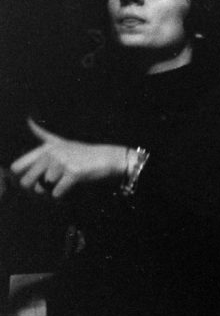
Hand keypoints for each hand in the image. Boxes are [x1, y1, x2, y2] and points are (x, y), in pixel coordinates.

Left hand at [10, 119, 126, 197]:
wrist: (107, 158)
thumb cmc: (83, 153)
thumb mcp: (61, 141)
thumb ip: (43, 134)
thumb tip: (28, 120)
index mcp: (45, 148)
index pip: (17, 167)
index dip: (22, 177)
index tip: (34, 179)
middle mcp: (51, 153)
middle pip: (27, 180)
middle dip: (36, 188)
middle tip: (49, 186)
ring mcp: (62, 162)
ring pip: (43, 187)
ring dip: (51, 191)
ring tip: (62, 183)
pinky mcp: (73, 172)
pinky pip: (57, 192)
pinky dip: (61, 195)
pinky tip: (68, 189)